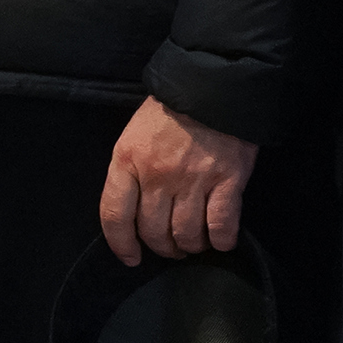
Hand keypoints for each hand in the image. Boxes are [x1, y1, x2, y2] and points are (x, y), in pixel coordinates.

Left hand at [97, 95, 256, 262]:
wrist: (213, 85)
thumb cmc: (169, 110)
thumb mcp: (134, 134)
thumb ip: (130, 169)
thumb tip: (132, 208)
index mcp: (127, 161)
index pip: (115, 215)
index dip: (121, 244)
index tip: (131, 257)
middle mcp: (157, 175)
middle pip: (153, 231)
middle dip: (161, 247)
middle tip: (170, 247)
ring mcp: (193, 179)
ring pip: (186, 233)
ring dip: (190, 246)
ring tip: (193, 243)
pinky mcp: (228, 180)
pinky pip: (221, 225)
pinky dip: (221, 240)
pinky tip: (221, 241)